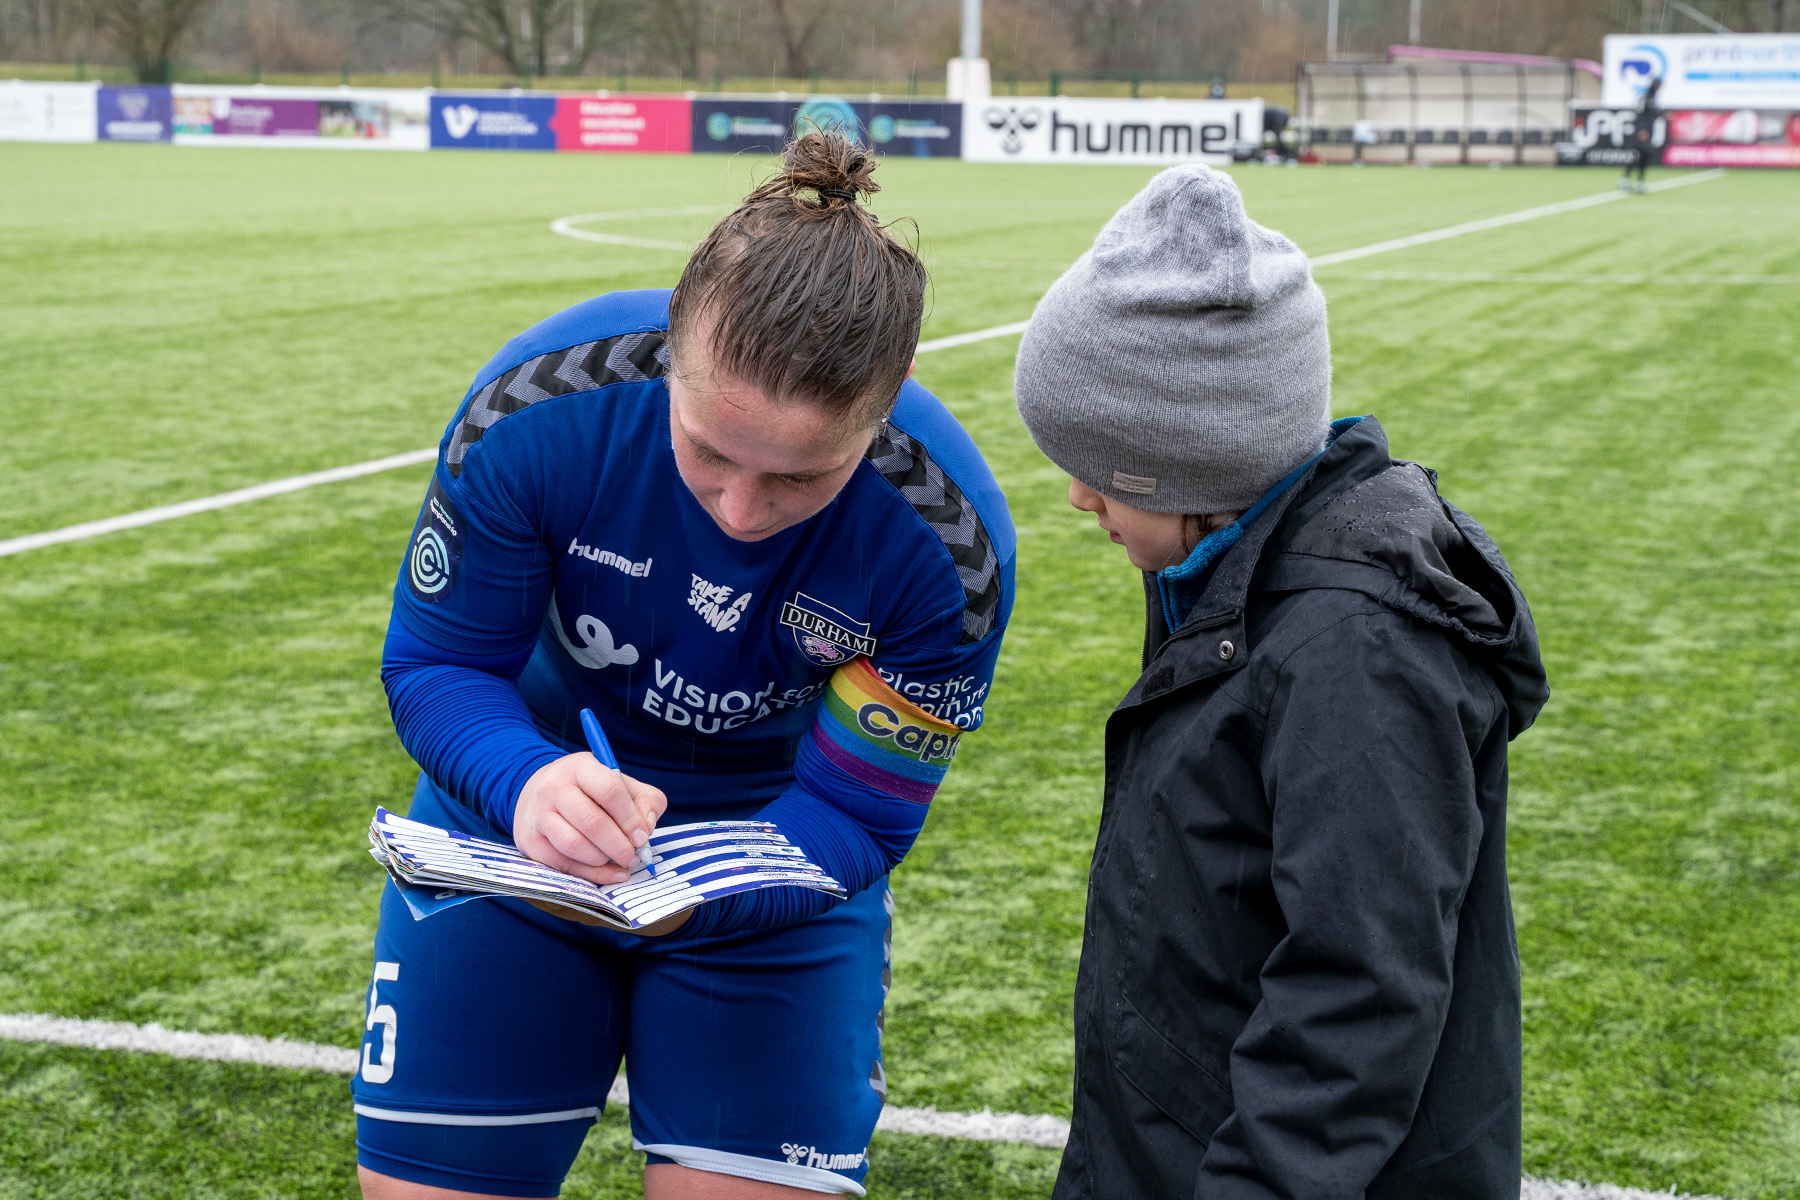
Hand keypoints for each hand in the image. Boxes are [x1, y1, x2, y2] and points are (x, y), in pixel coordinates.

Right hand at [513, 753, 666, 886]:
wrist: (539, 794)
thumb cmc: (589, 791)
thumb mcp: (620, 783)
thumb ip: (646, 800)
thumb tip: (647, 827)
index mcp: (580, 767)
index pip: (609, 790)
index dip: (630, 818)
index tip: (642, 836)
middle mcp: (554, 788)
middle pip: (592, 822)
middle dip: (619, 845)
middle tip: (633, 856)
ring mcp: (539, 815)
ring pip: (574, 845)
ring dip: (603, 860)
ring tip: (619, 861)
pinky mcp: (531, 842)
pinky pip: (563, 864)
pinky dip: (591, 874)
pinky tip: (609, 873)